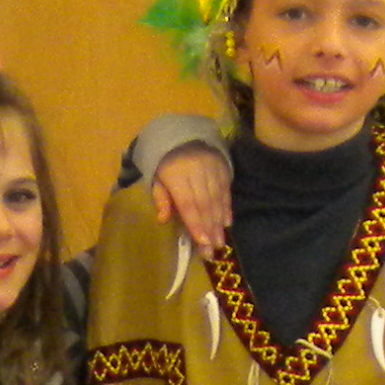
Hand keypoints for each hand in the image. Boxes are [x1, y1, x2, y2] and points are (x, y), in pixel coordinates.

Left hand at [150, 142, 231, 257]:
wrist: (183, 135)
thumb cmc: (165, 162)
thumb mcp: (156, 177)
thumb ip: (161, 198)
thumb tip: (163, 219)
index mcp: (176, 176)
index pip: (188, 203)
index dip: (195, 223)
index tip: (202, 242)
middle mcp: (196, 173)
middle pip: (204, 205)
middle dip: (209, 229)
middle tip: (212, 250)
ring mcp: (211, 170)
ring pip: (217, 200)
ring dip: (219, 222)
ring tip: (220, 242)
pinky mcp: (222, 168)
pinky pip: (225, 191)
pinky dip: (227, 208)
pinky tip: (228, 222)